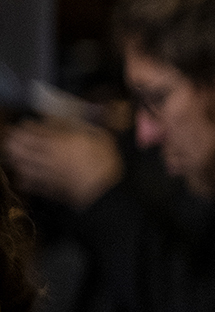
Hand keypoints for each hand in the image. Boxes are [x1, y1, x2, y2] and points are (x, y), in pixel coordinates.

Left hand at [3, 118, 122, 208]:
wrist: (103, 191)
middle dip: (14, 140)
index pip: (36, 131)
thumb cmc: (105, 162)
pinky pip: (29, 183)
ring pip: (21, 163)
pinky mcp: (49, 187)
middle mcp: (49, 155)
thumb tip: (65, 121)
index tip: (24, 123)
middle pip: (23, 146)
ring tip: (13, 152)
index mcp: (61, 142)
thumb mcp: (100, 136)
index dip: (27, 126)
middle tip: (12, 136)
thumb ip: (83, 127)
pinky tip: (21, 175)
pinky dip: (23, 179)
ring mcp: (47, 172)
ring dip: (15, 157)